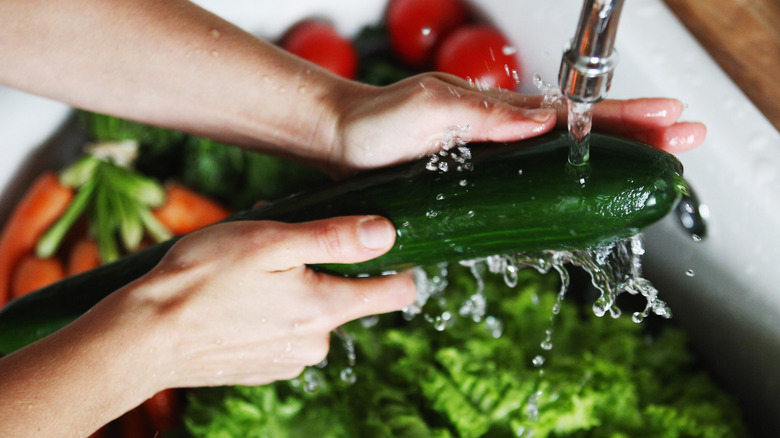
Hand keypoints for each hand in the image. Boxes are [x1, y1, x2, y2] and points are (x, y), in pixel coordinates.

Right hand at [114, 216, 414, 389]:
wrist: (144, 336)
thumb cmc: (203, 279)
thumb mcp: (272, 241)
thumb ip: (335, 237)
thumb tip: (387, 233)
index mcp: (327, 310)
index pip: (398, 292)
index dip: (399, 265)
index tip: (385, 245)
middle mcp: (316, 344)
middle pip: (347, 298)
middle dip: (323, 269)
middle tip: (280, 248)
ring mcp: (290, 362)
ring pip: (312, 313)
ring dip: (293, 289)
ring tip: (249, 272)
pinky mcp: (265, 369)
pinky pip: (285, 333)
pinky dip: (271, 312)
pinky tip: (237, 299)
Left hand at [329, 72, 704, 173]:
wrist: (343, 144)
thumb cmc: (377, 121)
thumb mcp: (430, 108)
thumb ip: (484, 114)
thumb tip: (543, 119)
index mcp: (502, 114)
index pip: (579, 115)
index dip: (626, 118)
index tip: (670, 120)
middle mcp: (505, 136)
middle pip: (586, 136)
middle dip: (638, 137)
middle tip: (683, 142)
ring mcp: (496, 161)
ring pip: (567, 161)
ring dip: (613, 162)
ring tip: (653, 166)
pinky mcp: (480, 185)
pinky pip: (535, 186)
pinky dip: (569, 189)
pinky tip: (588, 198)